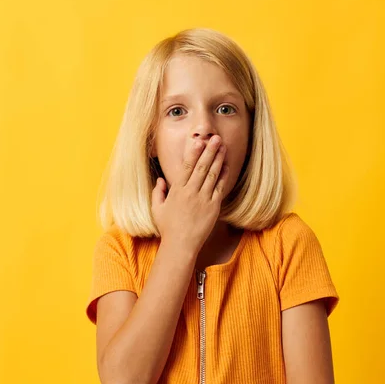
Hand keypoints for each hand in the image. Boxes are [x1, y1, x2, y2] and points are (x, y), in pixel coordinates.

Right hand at [151, 135, 228, 254]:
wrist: (180, 245)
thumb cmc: (168, 228)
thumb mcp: (157, 209)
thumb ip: (158, 192)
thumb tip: (160, 179)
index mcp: (177, 190)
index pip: (186, 167)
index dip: (193, 153)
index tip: (198, 141)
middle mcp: (190, 192)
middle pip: (201, 167)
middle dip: (209, 151)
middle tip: (216, 138)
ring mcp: (203, 199)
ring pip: (212, 175)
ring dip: (218, 159)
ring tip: (223, 147)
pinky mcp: (213, 207)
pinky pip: (219, 188)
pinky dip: (223, 176)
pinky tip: (226, 166)